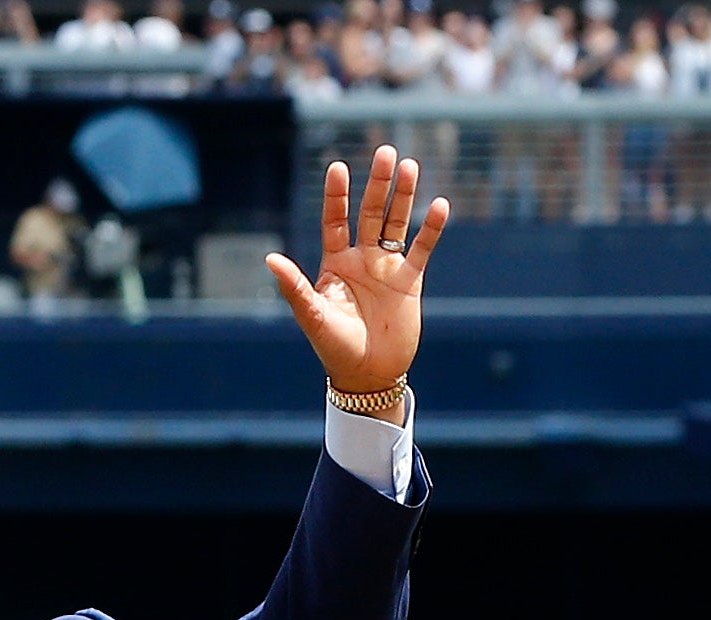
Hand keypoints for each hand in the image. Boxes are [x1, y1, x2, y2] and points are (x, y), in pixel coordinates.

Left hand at [265, 145, 447, 397]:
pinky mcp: (410, 283)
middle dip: (377, 184)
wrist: (369, 376)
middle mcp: (361, 259)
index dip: (337, 195)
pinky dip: (431, 230)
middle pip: (370, 213)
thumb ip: (295, 287)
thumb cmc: (335, 349)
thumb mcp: (313, 317)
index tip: (338, 167)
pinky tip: (440, 206)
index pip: (335, 220)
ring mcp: (387, 269)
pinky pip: (422, 250)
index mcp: (334, 263)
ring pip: (396, 224)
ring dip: (403, 196)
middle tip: (385, 152)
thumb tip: (270, 259)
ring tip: (409, 165)